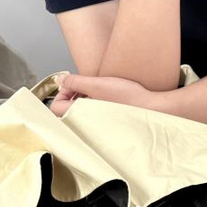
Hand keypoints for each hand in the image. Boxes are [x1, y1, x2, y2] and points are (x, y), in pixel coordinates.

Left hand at [49, 73, 168, 115]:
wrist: (151, 108)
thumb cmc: (128, 99)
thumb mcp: (98, 84)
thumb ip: (76, 82)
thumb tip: (61, 80)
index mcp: (80, 115)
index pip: (56, 106)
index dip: (63, 91)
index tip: (73, 84)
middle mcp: (86, 124)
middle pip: (67, 109)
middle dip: (75, 94)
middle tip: (87, 87)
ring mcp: (96, 125)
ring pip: (81, 111)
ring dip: (86, 99)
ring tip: (100, 91)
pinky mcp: (106, 124)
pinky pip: (93, 115)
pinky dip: (96, 105)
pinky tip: (109, 97)